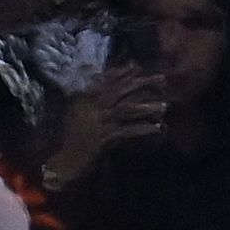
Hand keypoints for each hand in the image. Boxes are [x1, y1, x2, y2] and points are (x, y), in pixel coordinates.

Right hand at [48, 68, 170, 181]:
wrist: (65, 162)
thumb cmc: (72, 138)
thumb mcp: (77, 114)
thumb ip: (87, 98)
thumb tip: (99, 79)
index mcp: (84, 100)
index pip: (104, 82)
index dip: (121, 73)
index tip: (137, 66)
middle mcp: (91, 108)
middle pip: (119, 91)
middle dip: (140, 83)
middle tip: (161, 79)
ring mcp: (98, 123)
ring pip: (125, 110)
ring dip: (146, 107)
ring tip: (164, 106)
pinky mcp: (104, 139)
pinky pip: (127, 131)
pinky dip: (143, 129)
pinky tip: (157, 128)